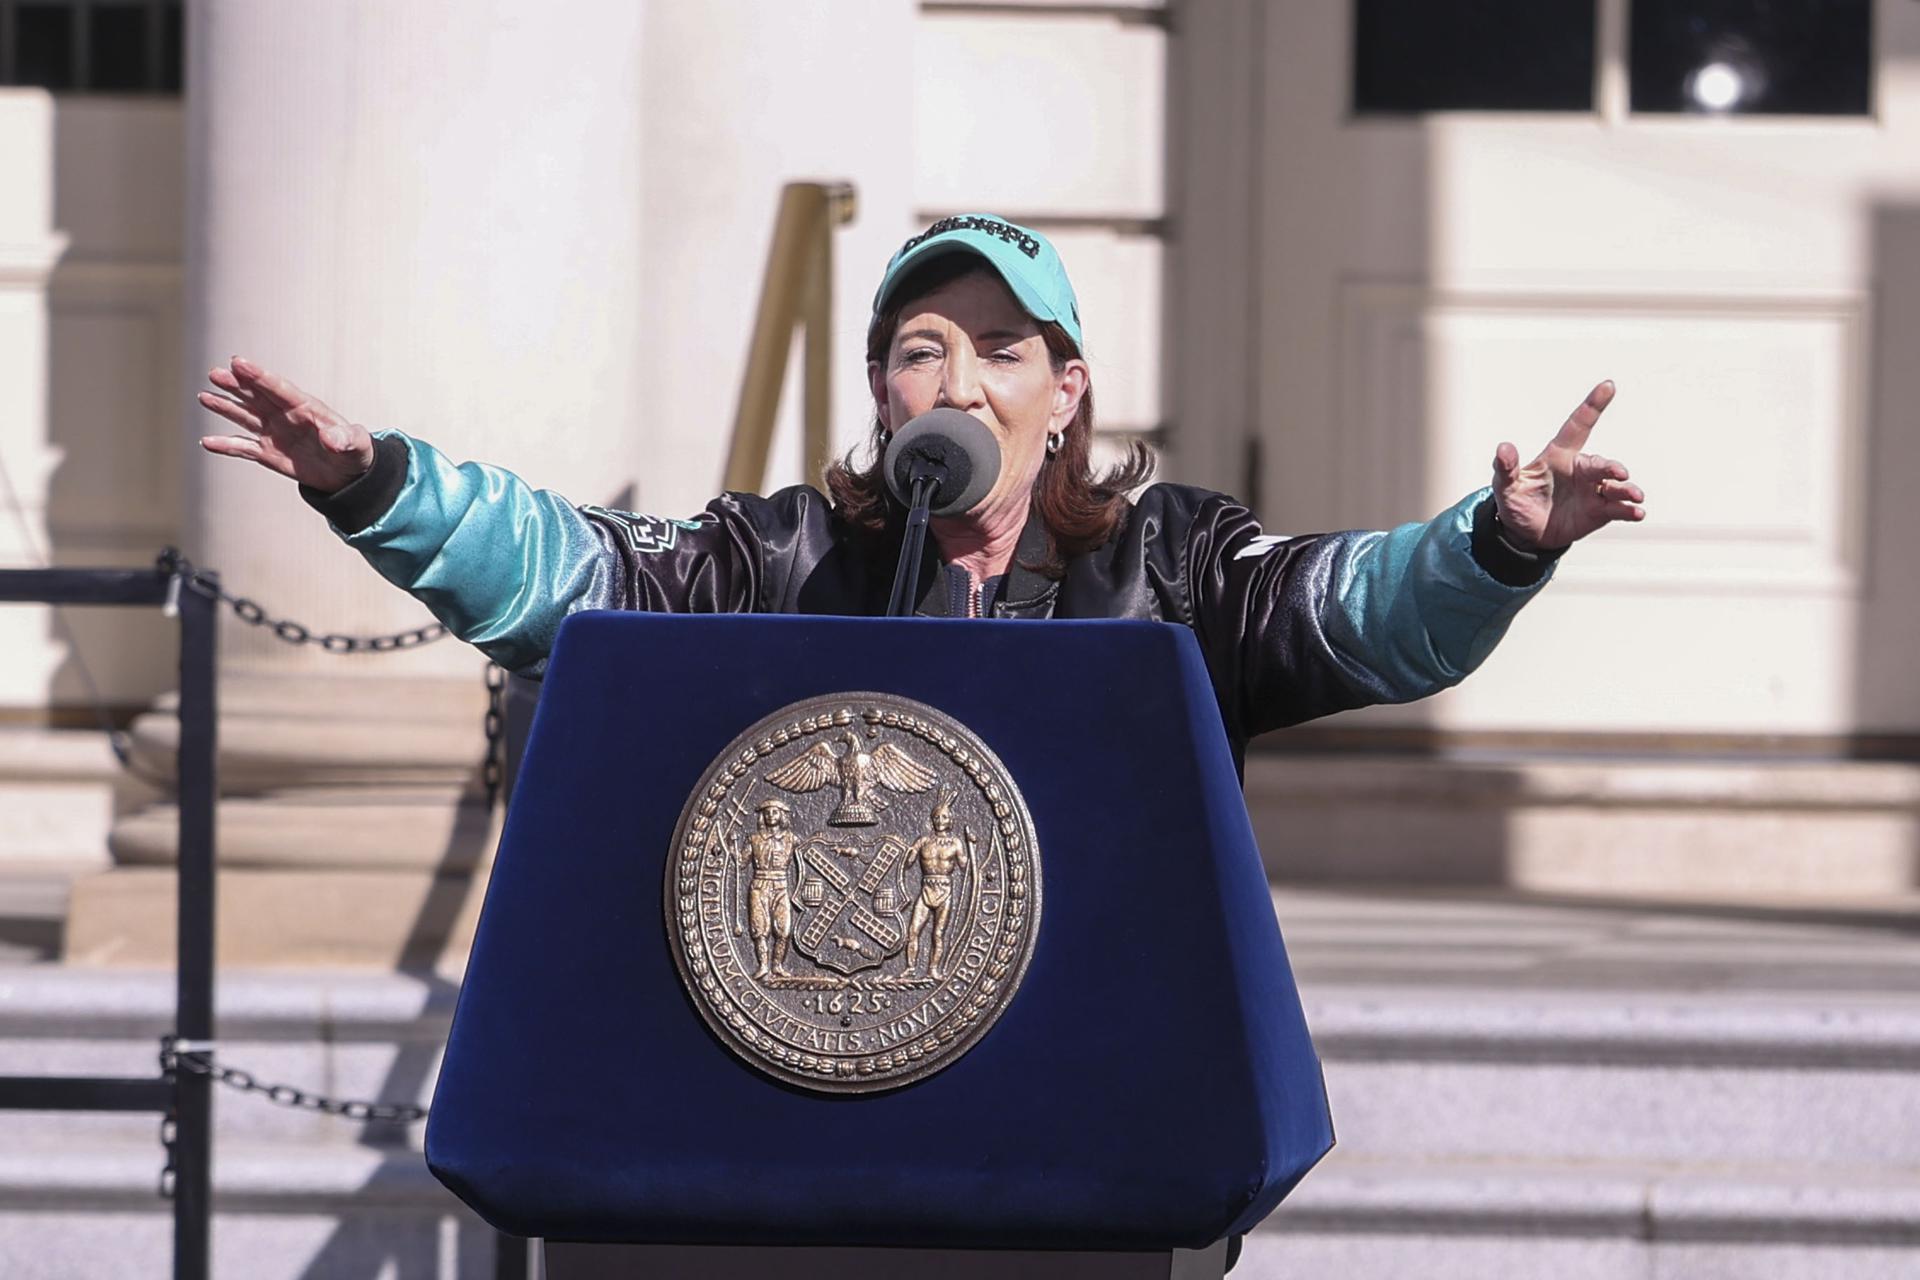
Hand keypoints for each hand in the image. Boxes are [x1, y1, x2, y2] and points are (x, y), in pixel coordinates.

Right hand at [196, 357, 375, 493]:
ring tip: (205, 396)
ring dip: (226, 407)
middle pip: (257, 396)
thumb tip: (332, 438)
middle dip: (237, 385)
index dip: (259, 376)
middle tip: (216, 373)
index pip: (279, 388)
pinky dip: (226, 446)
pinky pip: (243, 448)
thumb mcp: (356, 446)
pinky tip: (207, 442)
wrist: (347, 473)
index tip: (238, 362)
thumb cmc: (354, 452)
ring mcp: (274, 432)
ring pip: (246, 416)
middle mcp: (285, 415)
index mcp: (307, 407)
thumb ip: (346, 439)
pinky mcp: (268, 452)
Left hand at [1491, 380, 1645, 550]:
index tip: (1608, 385)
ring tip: (1635, 496)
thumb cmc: (1517, 502)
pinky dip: (1629, 510)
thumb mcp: (1505, 486)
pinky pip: (1618, 508)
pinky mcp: (1599, 511)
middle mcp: (1581, 470)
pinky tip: (1637, 512)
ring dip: (1627, 489)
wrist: (1525, 534)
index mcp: (1560, 456)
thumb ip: (1505, 467)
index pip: (1578, 426)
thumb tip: (1503, 448)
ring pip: (1615, 485)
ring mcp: (1592, 490)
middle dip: (1611, 467)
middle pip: (1600, 463)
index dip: (1592, 406)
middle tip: (1618, 473)